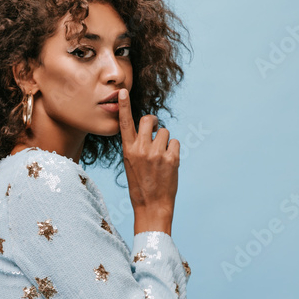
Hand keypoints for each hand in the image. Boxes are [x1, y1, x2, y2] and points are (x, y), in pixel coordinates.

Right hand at [117, 87, 178, 234]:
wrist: (152, 207)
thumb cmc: (141, 185)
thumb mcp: (131, 164)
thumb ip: (137, 146)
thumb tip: (151, 130)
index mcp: (128, 150)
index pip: (125, 124)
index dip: (123, 106)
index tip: (122, 91)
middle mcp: (141, 149)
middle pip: (149, 120)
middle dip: (154, 122)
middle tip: (155, 130)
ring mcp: (157, 154)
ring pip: (165, 132)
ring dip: (165, 141)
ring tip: (161, 158)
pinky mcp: (172, 159)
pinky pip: (176, 143)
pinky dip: (174, 150)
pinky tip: (169, 163)